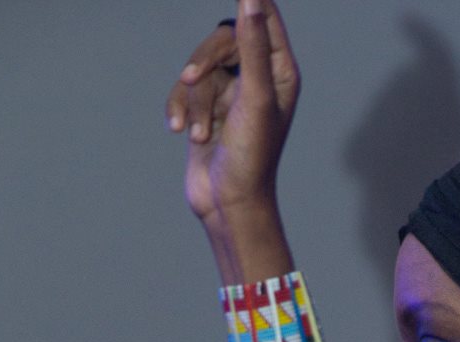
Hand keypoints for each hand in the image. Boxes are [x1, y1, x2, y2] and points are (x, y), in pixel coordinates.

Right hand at [166, 0, 299, 223]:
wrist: (228, 204)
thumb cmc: (251, 158)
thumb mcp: (254, 97)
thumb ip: (252, 46)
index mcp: (280, 71)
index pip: (265, 17)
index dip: (249, 1)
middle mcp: (258, 77)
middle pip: (224, 37)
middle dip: (204, 61)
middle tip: (191, 79)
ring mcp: (231, 92)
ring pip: (200, 67)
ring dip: (195, 101)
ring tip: (201, 133)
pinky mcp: (208, 108)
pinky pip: (185, 89)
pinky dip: (181, 108)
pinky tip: (180, 130)